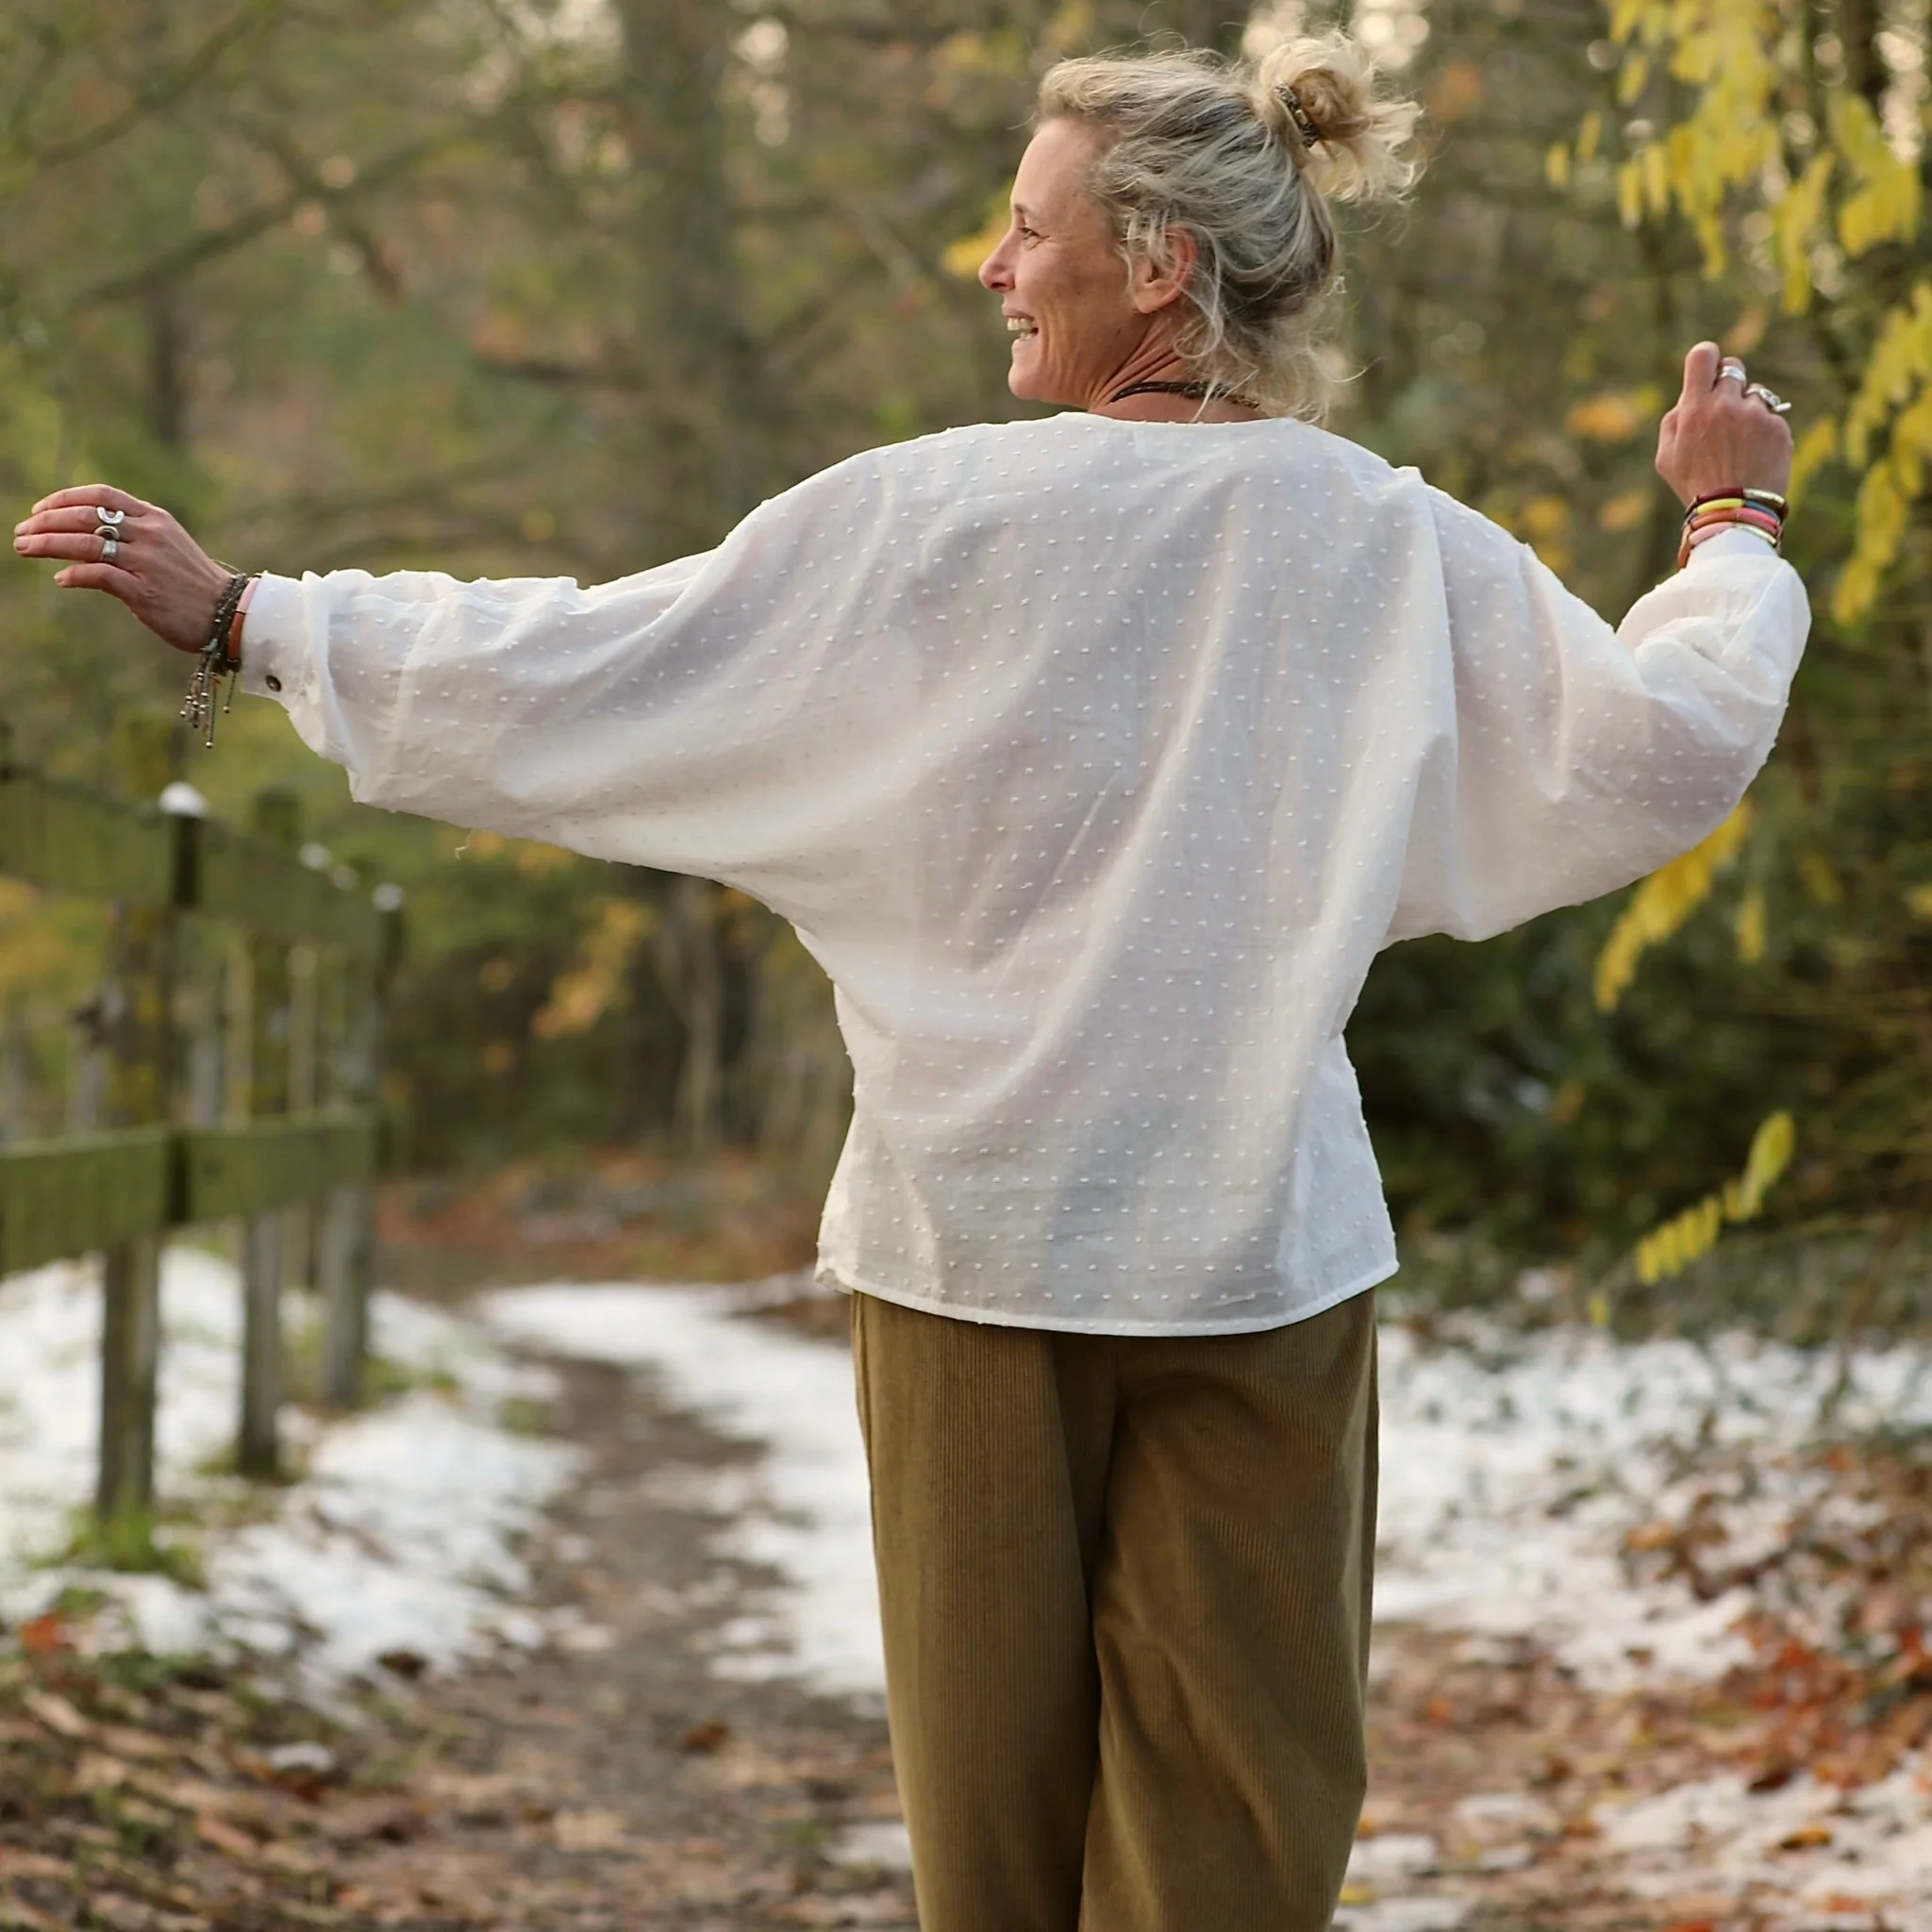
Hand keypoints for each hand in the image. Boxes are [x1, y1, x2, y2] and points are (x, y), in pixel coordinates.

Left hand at [13, 486, 232, 652]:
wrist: (228, 614)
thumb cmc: (193, 584)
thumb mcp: (167, 547)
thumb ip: (132, 536)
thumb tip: (84, 539)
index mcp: (155, 518)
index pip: (101, 494)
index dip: (64, 498)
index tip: (39, 510)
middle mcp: (150, 535)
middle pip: (85, 516)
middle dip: (45, 522)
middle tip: (21, 533)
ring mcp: (147, 562)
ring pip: (85, 543)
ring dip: (48, 544)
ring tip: (24, 549)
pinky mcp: (145, 591)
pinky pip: (98, 575)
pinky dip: (74, 575)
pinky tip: (61, 579)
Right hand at [1655, 342, 1793, 506]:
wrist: (1733, 512)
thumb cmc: (1694, 484)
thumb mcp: (1666, 457)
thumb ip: (1674, 420)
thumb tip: (1689, 397)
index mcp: (1694, 408)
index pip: (1703, 355)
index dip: (1707, 356)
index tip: (1709, 366)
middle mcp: (1726, 404)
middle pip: (1733, 368)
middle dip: (1729, 384)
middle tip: (1726, 409)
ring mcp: (1755, 414)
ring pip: (1754, 394)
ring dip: (1747, 411)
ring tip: (1740, 444)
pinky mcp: (1778, 426)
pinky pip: (1771, 416)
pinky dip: (1764, 431)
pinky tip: (1755, 455)